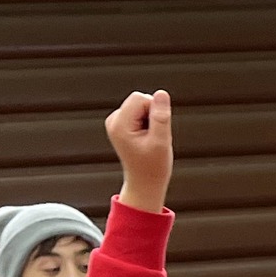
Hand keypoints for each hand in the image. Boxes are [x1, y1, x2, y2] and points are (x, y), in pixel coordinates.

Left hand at [107, 89, 172, 212]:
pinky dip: (147, 122)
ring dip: (150, 119)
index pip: (141, 98)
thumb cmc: (153, 167)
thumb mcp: (161, 142)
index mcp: (119, 125)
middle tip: (153, 136)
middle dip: (152, 114)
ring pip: (141, 105)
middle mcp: (114, 121)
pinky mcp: (121, 123)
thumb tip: (161, 93)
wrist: (145, 183)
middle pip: (140, 99)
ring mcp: (116, 122)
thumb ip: (161, 117)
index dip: (155, 110)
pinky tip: (146, 138)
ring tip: (150, 139)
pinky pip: (139, 112)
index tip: (156, 131)